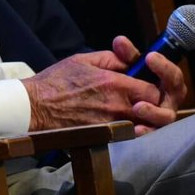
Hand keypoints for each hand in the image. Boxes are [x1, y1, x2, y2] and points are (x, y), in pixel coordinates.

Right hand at [21, 39, 183, 132]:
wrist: (35, 106)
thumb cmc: (56, 81)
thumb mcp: (85, 59)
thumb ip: (113, 58)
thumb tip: (131, 59)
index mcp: (114, 83)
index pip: (154, 90)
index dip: (159, 87)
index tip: (153, 84)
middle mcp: (117, 105)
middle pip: (154, 111)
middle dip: (158, 106)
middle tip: (152, 100)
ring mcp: (110, 123)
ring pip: (145, 126)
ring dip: (148, 120)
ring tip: (142, 113)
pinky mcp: (102, 136)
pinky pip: (128, 136)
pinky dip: (134, 131)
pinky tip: (130, 124)